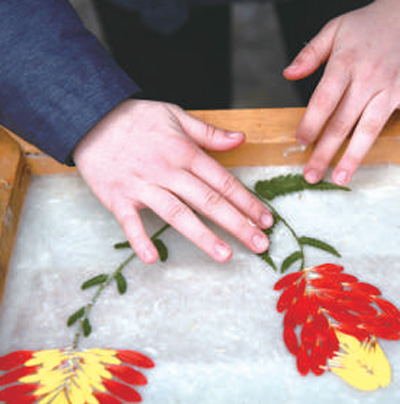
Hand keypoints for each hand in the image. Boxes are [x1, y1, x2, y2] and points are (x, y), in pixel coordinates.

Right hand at [73, 99, 271, 262]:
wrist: (91, 117)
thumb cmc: (136, 118)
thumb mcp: (176, 115)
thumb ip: (209, 132)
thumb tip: (241, 139)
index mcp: (185, 152)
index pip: (223, 181)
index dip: (247, 201)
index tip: (265, 220)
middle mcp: (168, 171)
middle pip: (208, 200)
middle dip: (237, 224)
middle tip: (259, 245)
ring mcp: (143, 185)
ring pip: (177, 214)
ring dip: (202, 236)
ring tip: (225, 255)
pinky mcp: (118, 197)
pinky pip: (130, 222)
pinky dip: (140, 240)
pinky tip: (153, 259)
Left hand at [283, 0, 399, 184]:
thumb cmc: (369, 25)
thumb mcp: (335, 30)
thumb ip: (310, 54)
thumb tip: (288, 74)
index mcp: (345, 63)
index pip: (323, 100)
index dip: (311, 124)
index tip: (301, 142)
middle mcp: (368, 78)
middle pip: (342, 122)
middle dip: (324, 152)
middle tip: (311, 175)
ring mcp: (390, 88)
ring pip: (368, 129)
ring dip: (352, 157)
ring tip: (339, 178)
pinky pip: (391, 123)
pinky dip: (379, 143)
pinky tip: (367, 162)